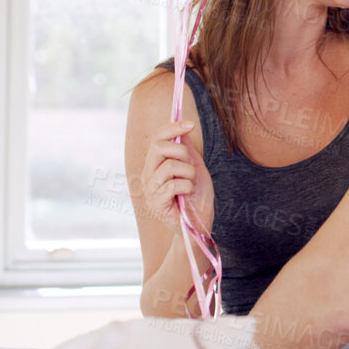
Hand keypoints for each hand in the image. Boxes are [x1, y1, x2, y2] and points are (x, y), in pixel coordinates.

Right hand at [141, 118, 214, 232]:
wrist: (199, 224)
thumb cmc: (197, 197)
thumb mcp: (195, 168)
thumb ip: (187, 150)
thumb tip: (183, 129)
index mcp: (155, 164)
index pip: (157, 138)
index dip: (172, 128)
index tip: (191, 124)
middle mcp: (148, 175)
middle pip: (158, 147)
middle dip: (181, 151)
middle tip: (191, 164)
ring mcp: (150, 190)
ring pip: (169, 166)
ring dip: (189, 173)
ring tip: (192, 184)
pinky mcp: (155, 204)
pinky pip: (173, 185)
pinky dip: (187, 187)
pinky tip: (188, 194)